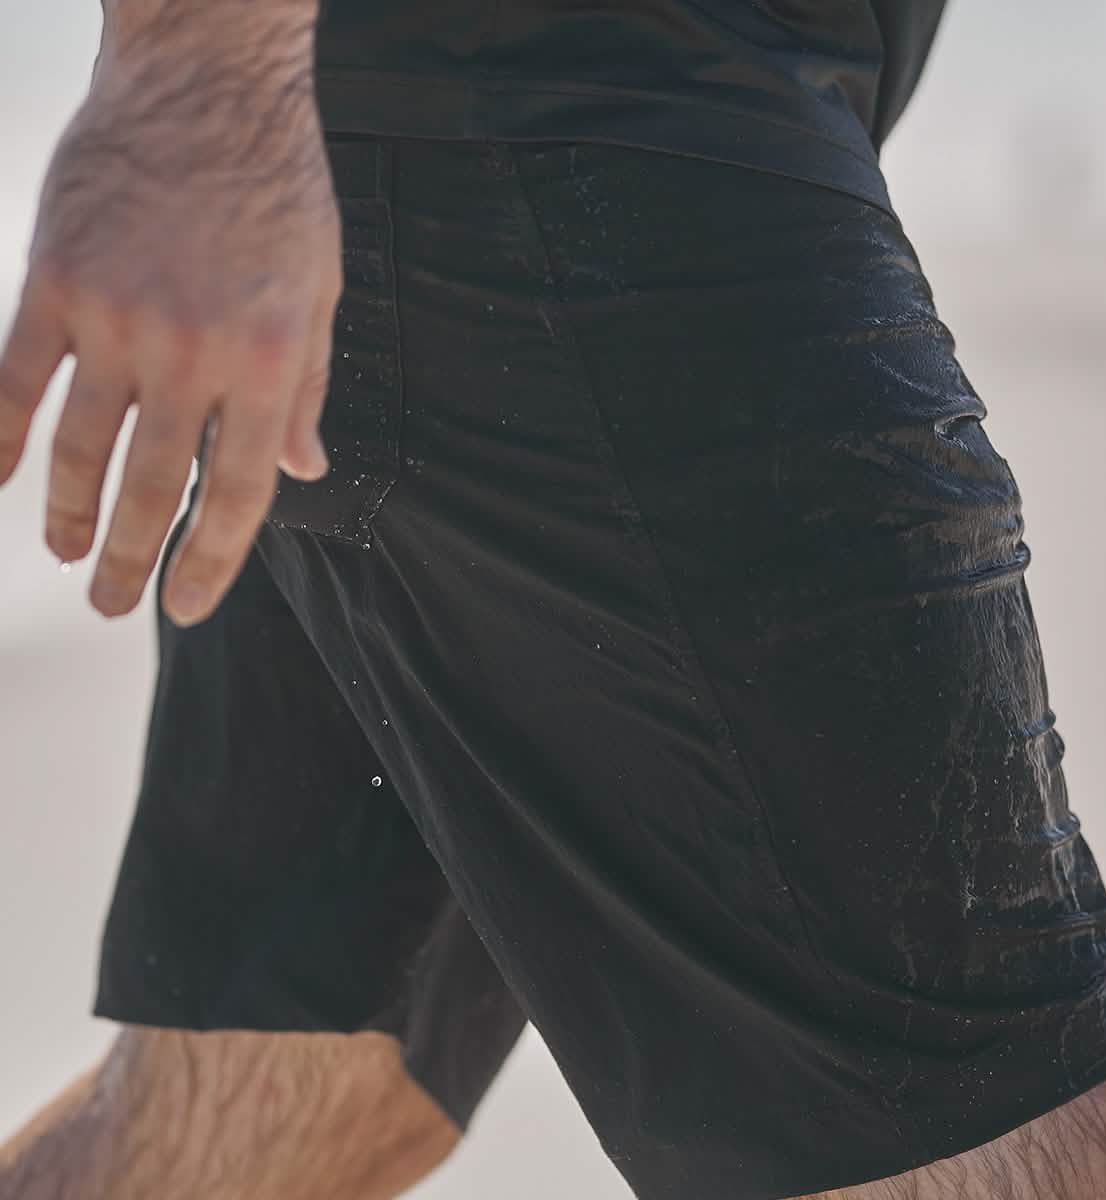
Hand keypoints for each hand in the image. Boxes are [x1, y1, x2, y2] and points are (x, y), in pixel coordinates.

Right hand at [0, 2, 340, 626]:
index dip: (210, 561)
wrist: (210, 85)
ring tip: (67, 555)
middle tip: (114, 605)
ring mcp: (118, 318)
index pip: (239, 495)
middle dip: (131, 558)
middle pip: (154, 486)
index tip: (185, 604)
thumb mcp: (323, 296)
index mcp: (271, 364)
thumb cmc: (280, 194)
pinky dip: (2, 432)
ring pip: (83, 446)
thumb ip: (310, 392)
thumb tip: (305, 473)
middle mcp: (194, 354)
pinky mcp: (57, 280)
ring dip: (70, 513)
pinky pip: (16, 375)